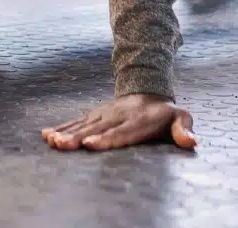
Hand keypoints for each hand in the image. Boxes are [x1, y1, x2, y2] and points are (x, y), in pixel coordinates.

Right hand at [42, 94, 195, 151]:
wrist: (146, 91)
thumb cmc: (165, 114)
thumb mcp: (181, 117)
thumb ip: (184, 129)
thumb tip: (191, 142)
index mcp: (138, 120)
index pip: (121, 132)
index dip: (106, 139)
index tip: (90, 145)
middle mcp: (117, 116)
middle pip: (96, 129)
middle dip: (78, 138)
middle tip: (63, 145)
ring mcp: (103, 115)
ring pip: (82, 125)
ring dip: (65, 133)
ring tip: (52, 141)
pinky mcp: (93, 116)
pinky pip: (75, 122)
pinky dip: (60, 128)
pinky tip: (46, 135)